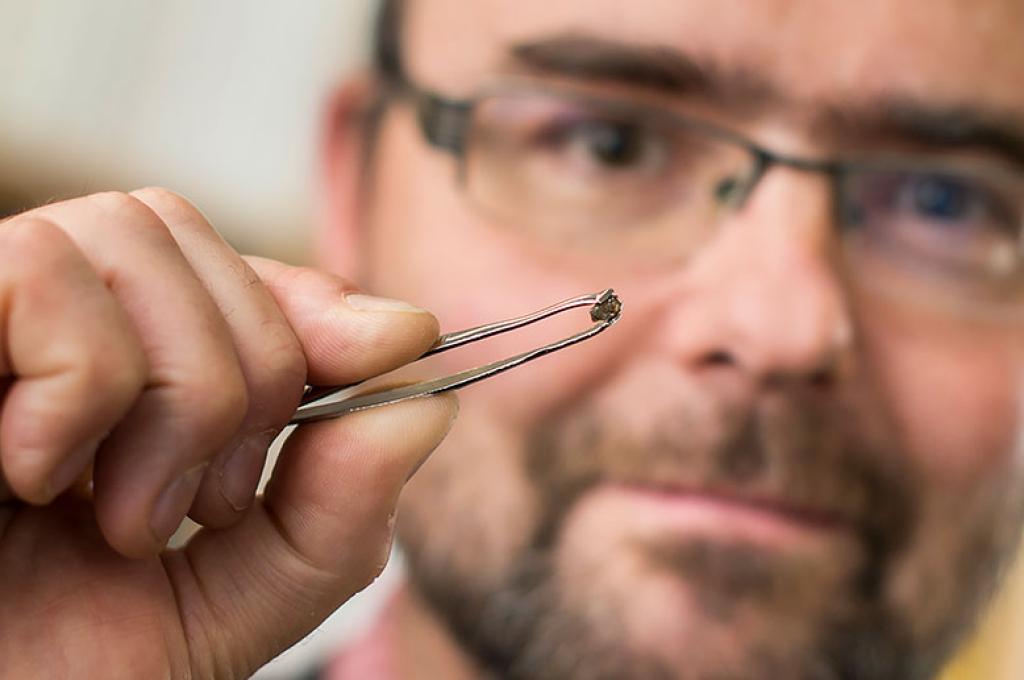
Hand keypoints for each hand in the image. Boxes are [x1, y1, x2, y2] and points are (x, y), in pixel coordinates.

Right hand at [0, 189, 456, 678]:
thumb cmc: (60, 672)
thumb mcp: (231, 601)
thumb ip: (333, 514)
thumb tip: (426, 403)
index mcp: (111, 377)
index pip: (226, 270)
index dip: (317, 300)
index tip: (405, 344)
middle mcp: (39, 326)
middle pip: (185, 233)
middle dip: (250, 373)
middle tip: (203, 508)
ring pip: (132, 237)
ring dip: (175, 393)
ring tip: (125, 517)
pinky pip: (44, 275)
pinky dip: (82, 387)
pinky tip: (37, 477)